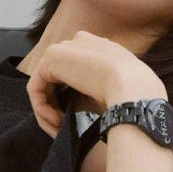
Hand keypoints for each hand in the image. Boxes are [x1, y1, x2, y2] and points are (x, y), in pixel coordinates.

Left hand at [26, 31, 166, 137]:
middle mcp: (81, 41)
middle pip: (57, 76)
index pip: (76, 69)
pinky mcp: (50, 59)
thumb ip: (105, 88)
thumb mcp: (122, 88)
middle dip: (56, 104)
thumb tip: (94, 104)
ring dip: (48, 110)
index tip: (76, 117)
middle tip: (63, 127)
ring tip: (59, 129)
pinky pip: (36, 88)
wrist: (133, 89)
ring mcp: (65, 47)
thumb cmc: (136, 95)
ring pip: (44, 84)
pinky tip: (57, 123)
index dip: (71, 95)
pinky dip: (42, 109)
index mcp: (100, 46)